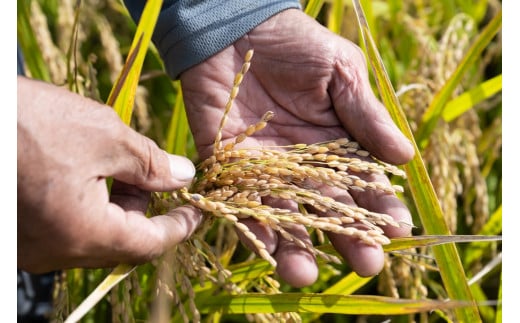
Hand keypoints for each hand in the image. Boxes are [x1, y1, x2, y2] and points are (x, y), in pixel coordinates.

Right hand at [17, 76, 201, 272]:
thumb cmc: (28, 123)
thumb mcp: (104, 136)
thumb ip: (151, 164)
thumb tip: (182, 177)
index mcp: (83, 233)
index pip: (150, 244)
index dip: (179, 227)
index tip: (197, 211)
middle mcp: (55, 251)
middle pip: (121, 242)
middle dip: (143, 209)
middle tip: (149, 173)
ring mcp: (32, 247)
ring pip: (93, 236)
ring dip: (115, 207)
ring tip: (113, 165)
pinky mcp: (18, 233)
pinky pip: (65, 230)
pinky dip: (87, 207)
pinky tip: (84, 173)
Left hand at [180, 9, 413, 287]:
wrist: (239, 28)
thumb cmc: (297, 44)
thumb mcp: (341, 73)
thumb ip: (366, 115)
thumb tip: (406, 157)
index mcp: (336, 144)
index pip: (364, 184)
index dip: (381, 207)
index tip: (398, 230)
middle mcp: (302, 165)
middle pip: (327, 210)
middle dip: (347, 238)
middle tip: (366, 264)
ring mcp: (265, 169)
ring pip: (283, 216)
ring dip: (293, 247)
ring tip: (303, 274)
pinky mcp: (228, 165)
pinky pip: (237, 202)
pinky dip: (247, 225)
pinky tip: (261, 247)